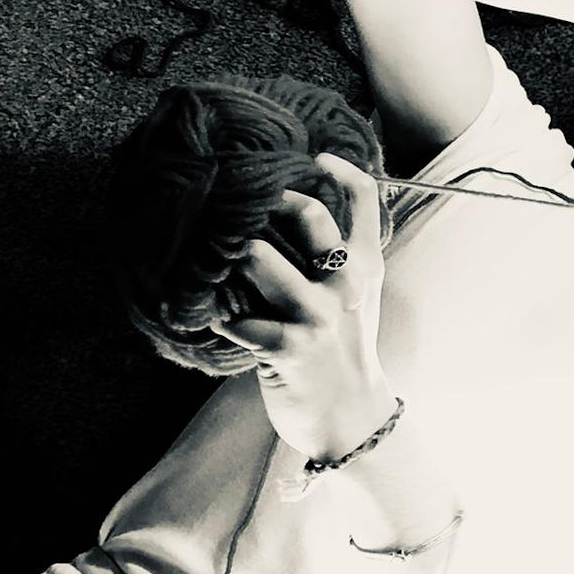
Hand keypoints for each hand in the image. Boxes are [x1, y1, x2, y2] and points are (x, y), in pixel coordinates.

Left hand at [211, 154, 394, 461]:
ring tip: (209, 261)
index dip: (337, 168)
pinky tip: (209, 317)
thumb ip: (337, 255)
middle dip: (261, 202)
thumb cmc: (342, 350)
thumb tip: (290, 207)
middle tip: (232, 206)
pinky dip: (213, 314)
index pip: (364, 199)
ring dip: (225, 257)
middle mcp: (346, 284)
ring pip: (257, 257)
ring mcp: (318, 315)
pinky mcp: (288, 348)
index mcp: (365, 266)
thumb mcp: (355, 297)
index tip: (310, 157)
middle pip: (305, 214)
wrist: (350, 417)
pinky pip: (233, 316)